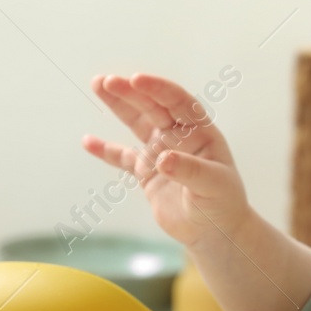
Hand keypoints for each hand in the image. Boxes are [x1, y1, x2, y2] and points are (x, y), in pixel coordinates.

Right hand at [82, 73, 252, 250]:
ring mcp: (161, 152)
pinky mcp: (147, 172)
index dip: (158, 89)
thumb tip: (164, 159)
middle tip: (106, 81)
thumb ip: (191, 170)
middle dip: (130, 92)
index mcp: (200, 132)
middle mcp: (179, 137)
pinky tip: (87, 141)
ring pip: (136, 123)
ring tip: (98, 84)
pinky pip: (122, 158)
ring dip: (118, 105)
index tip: (136, 79)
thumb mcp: (213, 186)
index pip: (178, 102)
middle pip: (153, 107)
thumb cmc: (223, 203)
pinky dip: (105, 150)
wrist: (215, 231)